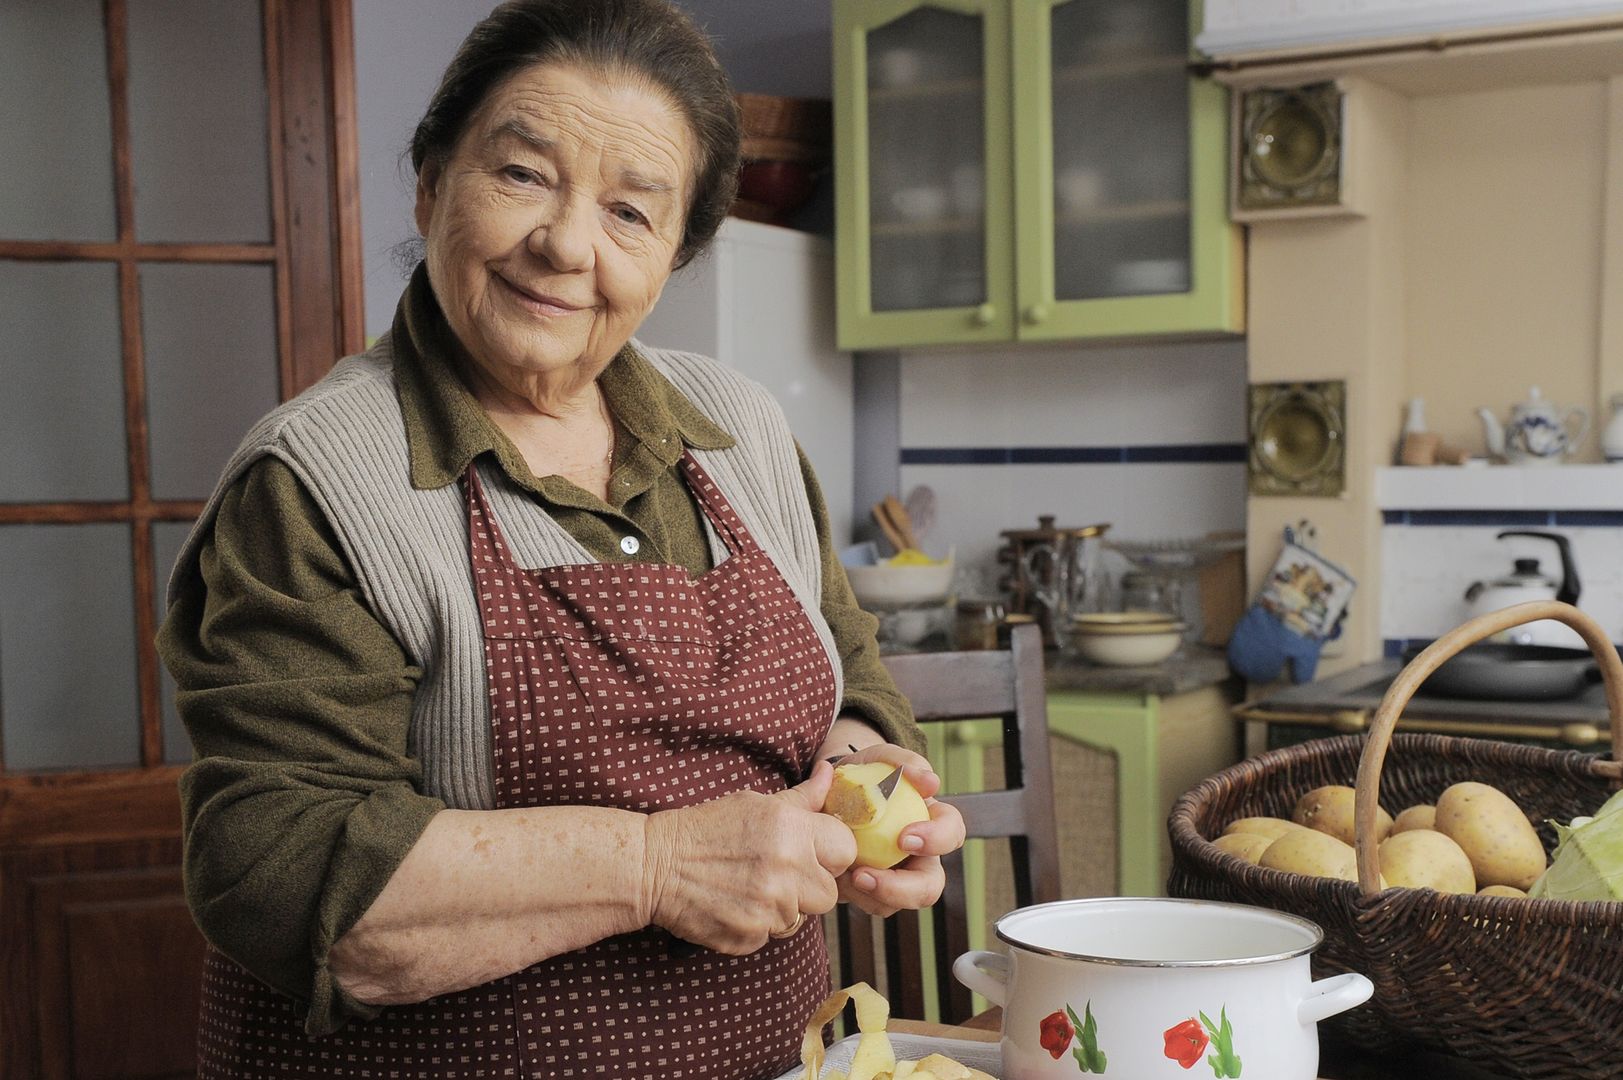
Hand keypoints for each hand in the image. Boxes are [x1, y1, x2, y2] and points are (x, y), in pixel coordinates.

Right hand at [641, 761, 856, 954]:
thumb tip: (831, 772)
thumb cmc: (707, 828)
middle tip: (778, 874)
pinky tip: (733, 904)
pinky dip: (756, 925)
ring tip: (749, 886)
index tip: (812, 854)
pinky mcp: (750, 936)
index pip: (845, 850)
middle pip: (829, 894)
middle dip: (809, 887)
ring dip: (781, 908)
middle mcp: (786, 868)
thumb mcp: (755, 804)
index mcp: (792, 829)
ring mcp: (769, 907)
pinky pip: (771, 936)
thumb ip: (802, 797)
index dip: (831, 854)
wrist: (656, 864)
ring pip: (799, 918)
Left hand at [830, 743, 966, 917]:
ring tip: (844, 875)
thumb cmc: (865, 774)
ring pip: (897, 904)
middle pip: (930, 886)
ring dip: (870, 894)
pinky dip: (852, 895)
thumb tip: (930, 781)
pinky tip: (835, 875)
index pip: (952, 833)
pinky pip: (869, 904)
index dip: (936, 840)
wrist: (830, 793)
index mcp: (931, 822)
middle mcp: (919, 856)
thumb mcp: (880, 759)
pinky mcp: (871, 891)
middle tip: (865, 875)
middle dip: (902, 888)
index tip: (904, 837)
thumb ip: (904, 762)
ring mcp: (896, 877)